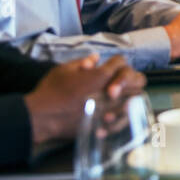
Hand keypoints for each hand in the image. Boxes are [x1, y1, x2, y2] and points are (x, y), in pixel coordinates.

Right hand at [24, 54, 145, 145]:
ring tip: (124, 96)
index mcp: (100, 74)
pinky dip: (125, 115)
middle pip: (137, 79)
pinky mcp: (107, 122)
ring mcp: (111, 106)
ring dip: (133, 95)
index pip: (121, 62)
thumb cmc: (50, 90)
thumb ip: (83, 62)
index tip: (111, 66)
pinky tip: (116, 113)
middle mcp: (110, 89)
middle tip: (124, 81)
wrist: (43, 116)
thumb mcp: (64, 70)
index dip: (117, 62)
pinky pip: (126, 118)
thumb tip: (96, 58)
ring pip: (136, 98)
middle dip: (132, 78)